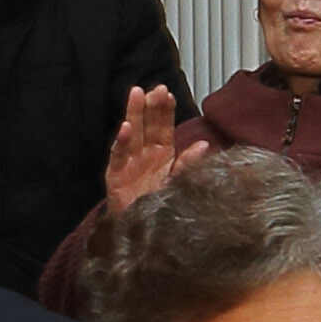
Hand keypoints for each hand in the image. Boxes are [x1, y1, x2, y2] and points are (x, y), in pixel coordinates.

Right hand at [101, 88, 201, 212]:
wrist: (141, 233)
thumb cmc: (158, 206)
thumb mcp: (177, 183)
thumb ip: (188, 163)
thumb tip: (205, 144)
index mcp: (161, 155)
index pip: (163, 128)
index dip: (165, 111)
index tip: (169, 94)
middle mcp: (144, 155)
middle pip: (147, 126)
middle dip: (151, 106)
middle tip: (156, 88)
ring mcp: (129, 164)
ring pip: (131, 134)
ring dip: (134, 114)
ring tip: (137, 94)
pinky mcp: (115, 176)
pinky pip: (118, 156)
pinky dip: (121, 142)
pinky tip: (126, 127)